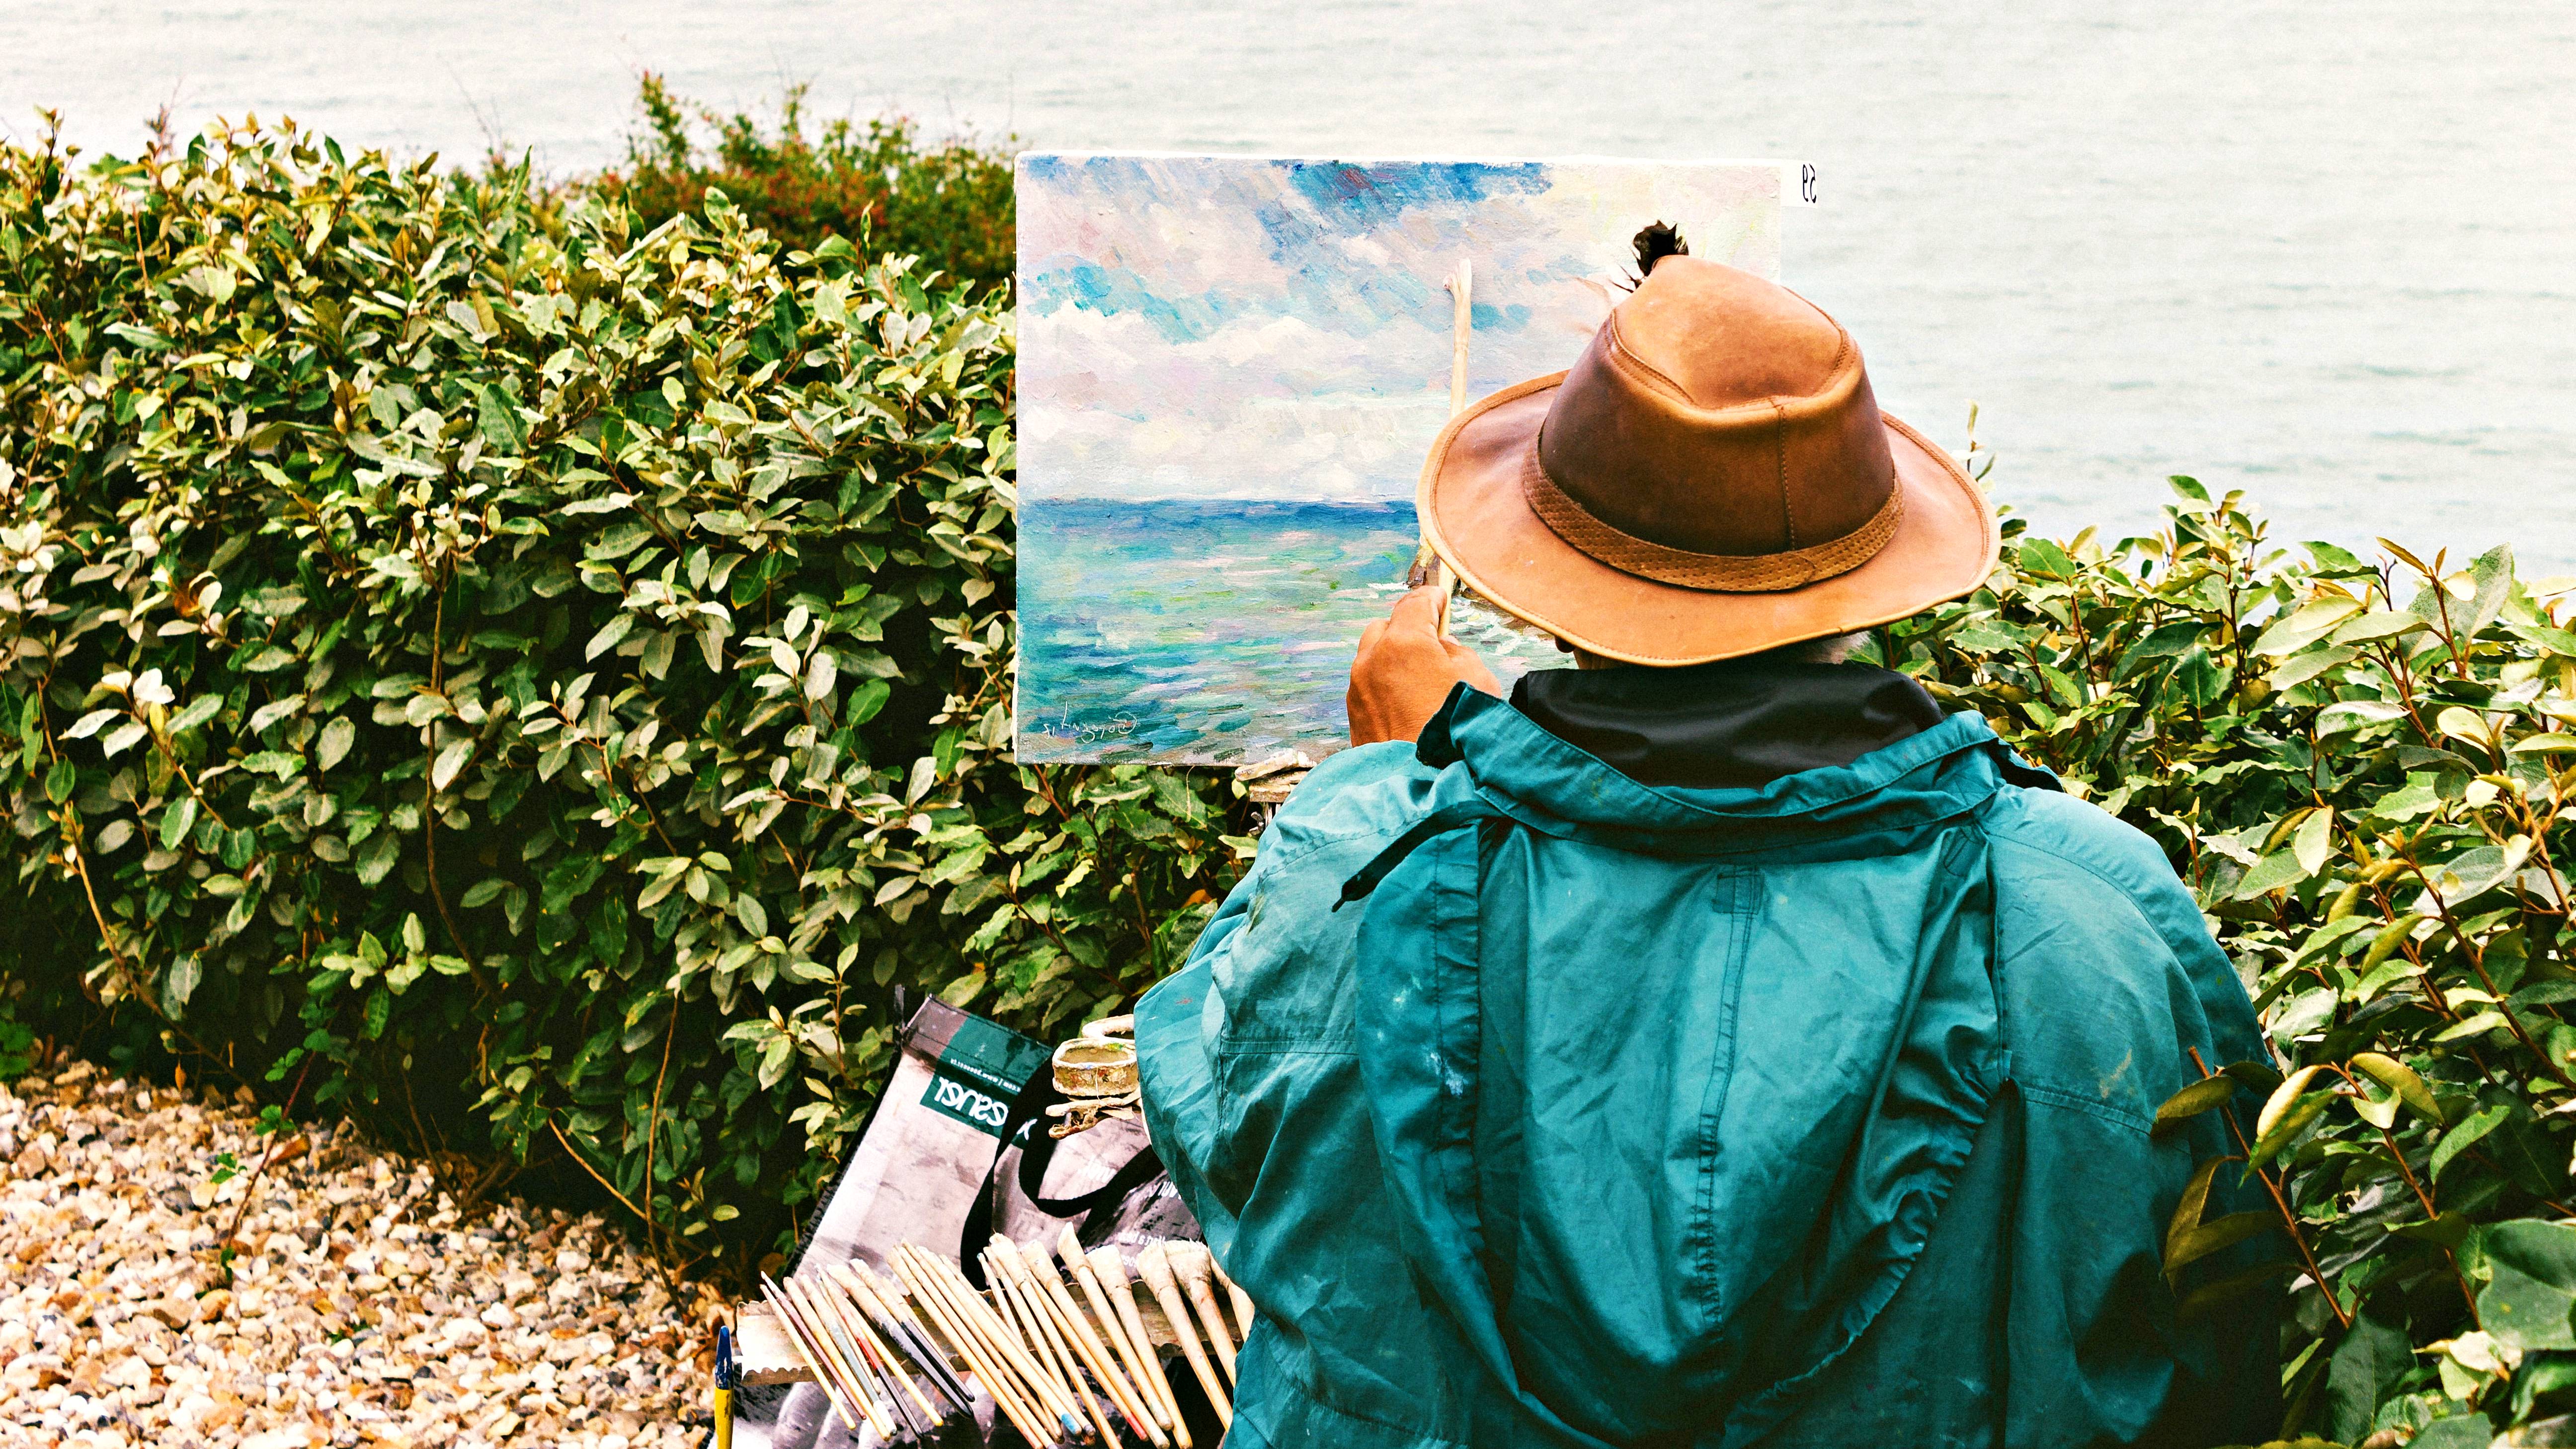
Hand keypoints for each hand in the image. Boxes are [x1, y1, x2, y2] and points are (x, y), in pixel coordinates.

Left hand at [1346, 587, 1501, 746]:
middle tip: (1432, 644)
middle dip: (1407, 630)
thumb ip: (1458, 653)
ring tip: (1420, 680)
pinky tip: (1407, 706)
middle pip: (1386, 627)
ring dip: (1393, 660)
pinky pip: (1368, 688)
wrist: (1427, 788)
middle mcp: (1372, 661)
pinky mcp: (1353, 717)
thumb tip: (1442, 648)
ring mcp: (1358, 690)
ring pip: (1372, 658)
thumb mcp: (1479, 680)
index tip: (1440, 597)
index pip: (1415, 603)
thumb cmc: (1460, 732)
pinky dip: (1384, 686)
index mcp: (1404, 643)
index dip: (1432, 597)